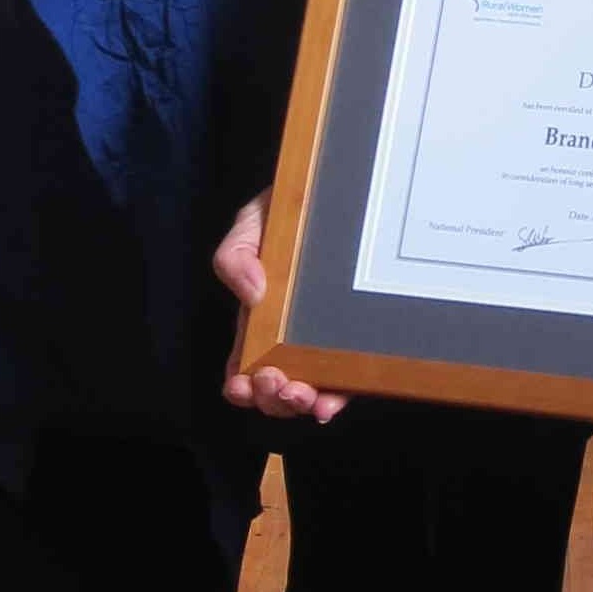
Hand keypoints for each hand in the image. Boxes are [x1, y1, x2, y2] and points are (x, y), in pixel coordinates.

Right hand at [214, 188, 348, 424]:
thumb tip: (253, 294)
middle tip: (277, 382)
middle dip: (272, 398)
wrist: (332, 188)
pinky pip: (348, 374)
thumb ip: (235, 256)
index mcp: (260, 317)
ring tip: (304, 394)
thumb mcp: (250, 226)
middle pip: (275, 386)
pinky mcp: (357, 335)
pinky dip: (337, 395)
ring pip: (310, 390)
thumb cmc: (285, 209)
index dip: (240, 386)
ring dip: (301, 403)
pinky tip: (331, 401)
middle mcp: (291, 335)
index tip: (243, 383)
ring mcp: (326, 338)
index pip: (243, 366)